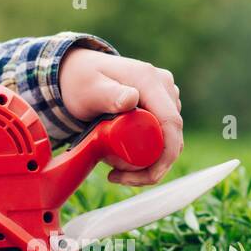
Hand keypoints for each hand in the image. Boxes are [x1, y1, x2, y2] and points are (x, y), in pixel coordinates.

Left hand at [58, 48, 182, 184]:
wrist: (78, 73)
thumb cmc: (81, 81)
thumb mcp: (91, 89)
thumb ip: (109, 94)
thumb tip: (132, 98)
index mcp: (150, 81)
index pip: (171, 123)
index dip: (165, 156)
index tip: (145, 177)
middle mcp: (164, 86)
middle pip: (173, 136)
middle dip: (153, 166)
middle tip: (117, 177)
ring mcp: (165, 96)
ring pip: (169, 139)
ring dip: (149, 163)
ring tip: (114, 169)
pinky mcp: (160, 106)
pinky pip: (163, 136)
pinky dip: (149, 155)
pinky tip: (124, 162)